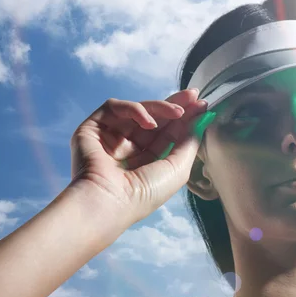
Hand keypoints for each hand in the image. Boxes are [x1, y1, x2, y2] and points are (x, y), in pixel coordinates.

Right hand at [68, 89, 213, 232]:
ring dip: (160, 107)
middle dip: (175, 105)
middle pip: (154, 118)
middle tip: (193, 95)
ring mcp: (110, 137)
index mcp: (147, 162)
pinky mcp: (93, 127)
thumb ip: (189, 143)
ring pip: (138, 111)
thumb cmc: (145, 193)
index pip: (167, 134)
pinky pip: (115, 108)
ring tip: (178, 113)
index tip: (201, 105)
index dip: (185, 119)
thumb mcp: (178, 169)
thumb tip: (202, 120)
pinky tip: (149, 122)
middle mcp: (128, 148)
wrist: (108, 201)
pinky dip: (135, 110)